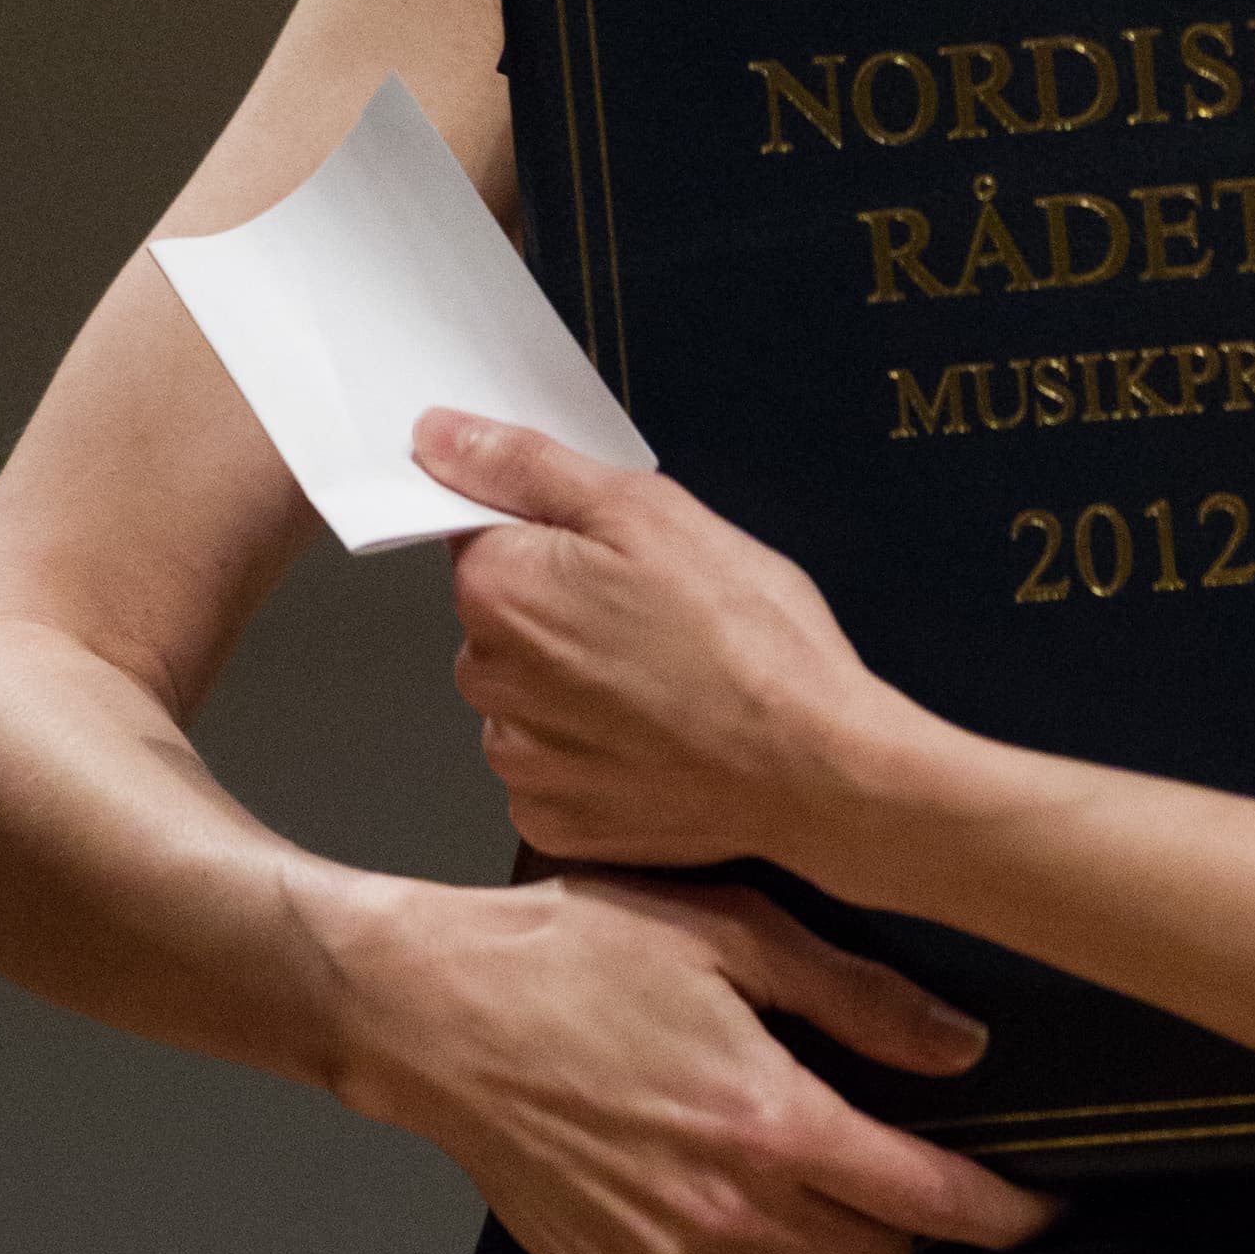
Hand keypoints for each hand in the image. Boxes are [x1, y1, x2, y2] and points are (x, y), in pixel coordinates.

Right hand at [334, 865, 1054, 1253]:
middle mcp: (728, 1211)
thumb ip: (857, 997)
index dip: (1002, 1214)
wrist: (432, 1011)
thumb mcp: (732, 933)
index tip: (1045, 1213)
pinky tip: (670, 1147)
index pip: (927, 1200)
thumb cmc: (581, 947)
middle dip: (897, 1215)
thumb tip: (964, 1048)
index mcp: (772, 1124)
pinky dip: (711, 1222)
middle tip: (878, 1146)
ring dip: (796, 1212)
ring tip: (744, 1120)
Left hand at [415, 409, 905, 871]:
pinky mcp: (550, 818)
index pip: (482, 536)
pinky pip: (549, 764)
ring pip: (527, 693)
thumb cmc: (750, 640)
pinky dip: (591, 750)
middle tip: (656, 616)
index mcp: (501, 589)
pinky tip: (655, 735)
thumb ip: (527, 467)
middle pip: (502, 619)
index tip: (617, 558)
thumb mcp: (650, 511)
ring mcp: (518, 758)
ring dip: (576, 684)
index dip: (557, 538)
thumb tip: (440, 435)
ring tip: (666, 679)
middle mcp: (489, 678)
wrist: (814, 768)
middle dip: (563, 608)